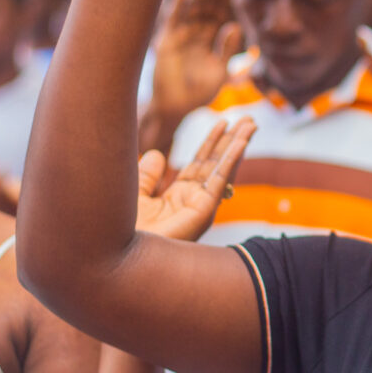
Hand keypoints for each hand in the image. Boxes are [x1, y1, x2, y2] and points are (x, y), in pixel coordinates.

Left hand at [134, 117, 253, 240]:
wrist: (119, 253)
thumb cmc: (122, 231)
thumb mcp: (135, 194)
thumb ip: (147, 175)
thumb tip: (158, 154)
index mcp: (178, 197)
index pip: (200, 164)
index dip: (212, 143)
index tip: (223, 122)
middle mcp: (193, 201)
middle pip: (216, 164)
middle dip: (231, 141)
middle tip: (248, 119)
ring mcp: (200, 207)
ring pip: (223, 169)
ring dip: (238, 145)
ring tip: (252, 123)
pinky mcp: (204, 212)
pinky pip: (221, 180)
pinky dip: (231, 160)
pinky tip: (241, 142)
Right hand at [150, 0, 244, 123]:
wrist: (175, 109)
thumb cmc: (198, 92)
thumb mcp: (218, 73)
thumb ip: (226, 51)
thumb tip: (236, 26)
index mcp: (211, 35)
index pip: (222, 7)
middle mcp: (196, 29)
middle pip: (210, 1)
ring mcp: (181, 33)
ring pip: (194, 5)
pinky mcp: (166, 40)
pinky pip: (174, 19)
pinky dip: (179, 3)